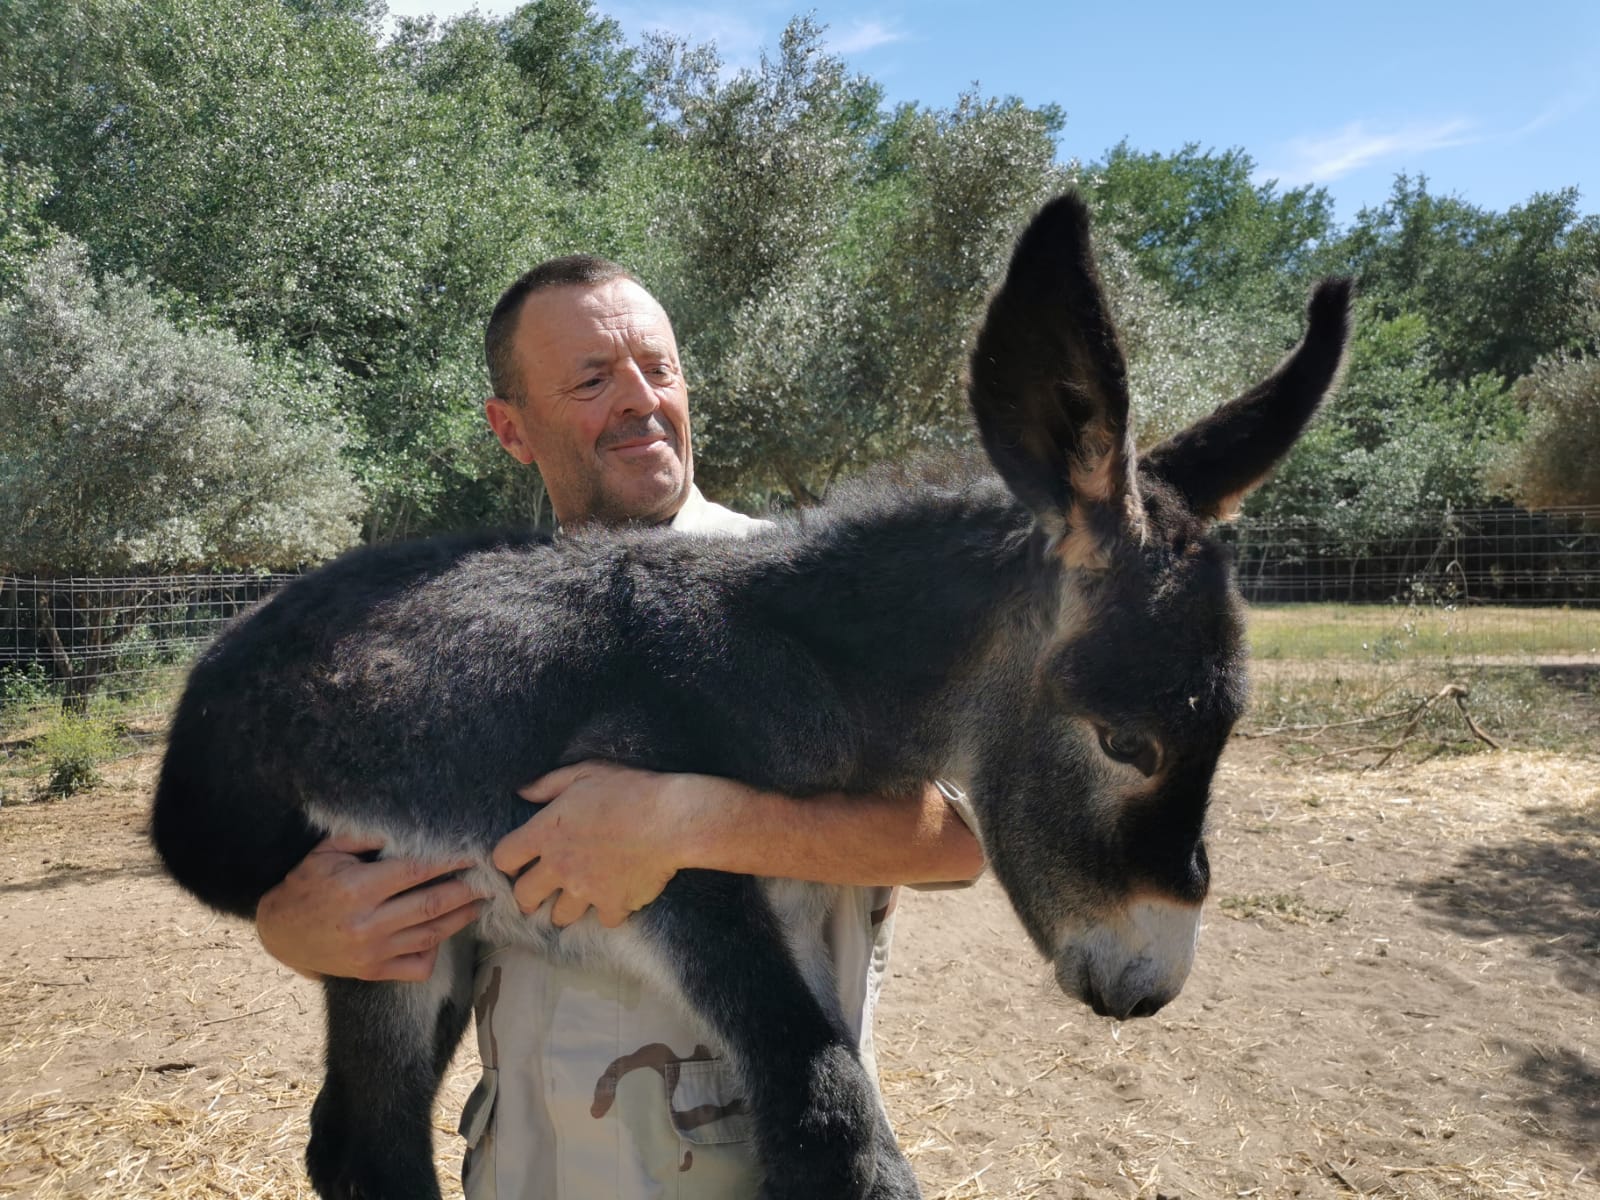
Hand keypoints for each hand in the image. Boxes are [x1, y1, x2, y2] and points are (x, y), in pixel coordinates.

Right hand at [256, 835, 483, 982]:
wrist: (280, 934)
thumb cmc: (306, 885)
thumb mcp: (326, 852)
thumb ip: (364, 836)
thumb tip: (405, 826)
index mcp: (358, 888)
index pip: (417, 871)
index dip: (451, 861)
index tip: (474, 853)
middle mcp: (368, 922)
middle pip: (433, 904)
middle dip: (468, 890)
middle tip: (491, 878)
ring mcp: (373, 952)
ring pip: (432, 935)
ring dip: (462, 917)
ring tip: (481, 902)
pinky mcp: (373, 972)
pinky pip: (417, 966)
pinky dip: (436, 951)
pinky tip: (445, 933)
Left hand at [492, 762, 691, 928]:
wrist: (672, 820)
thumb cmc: (629, 790)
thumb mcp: (585, 773)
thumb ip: (547, 785)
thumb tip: (521, 792)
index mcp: (546, 833)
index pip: (504, 858)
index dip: (508, 862)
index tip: (518, 862)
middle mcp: (559, 867)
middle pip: (524, 897)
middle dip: (528, 896)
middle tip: (540, 891)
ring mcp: (585, 890)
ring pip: (559, 916)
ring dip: (564, 908)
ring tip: (577, 896)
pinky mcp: (613, 905)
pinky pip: (602, 920)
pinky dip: (608, 912)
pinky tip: (615, 897)